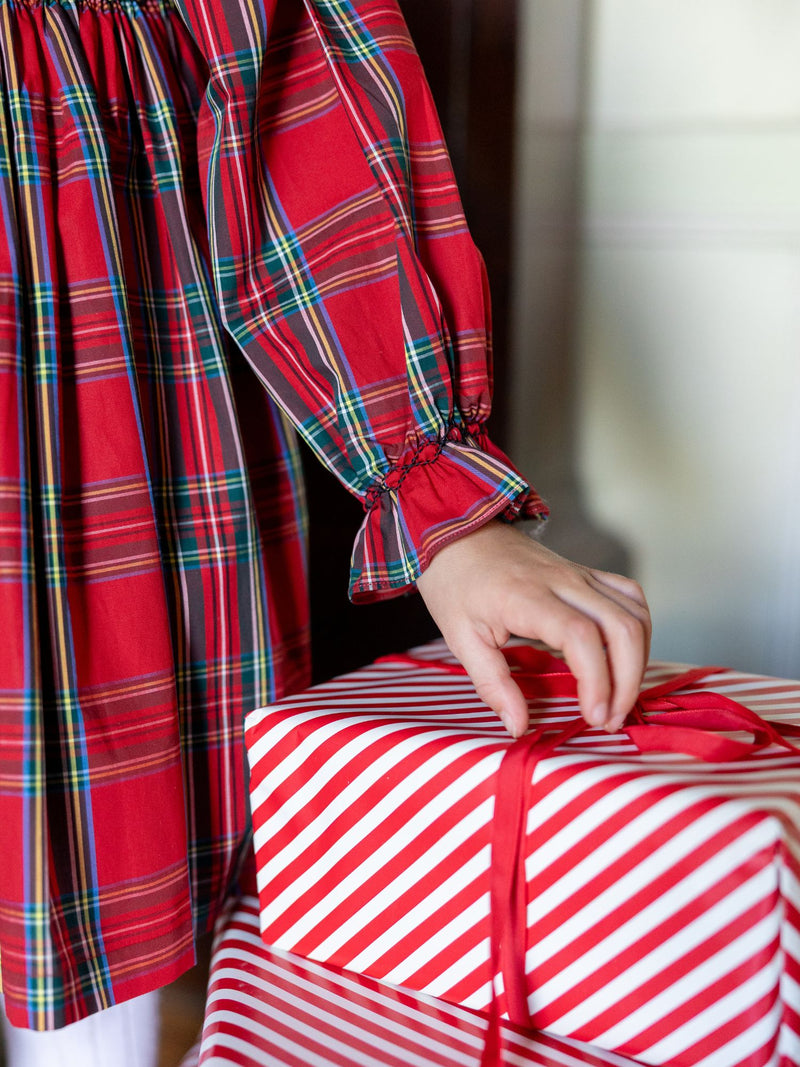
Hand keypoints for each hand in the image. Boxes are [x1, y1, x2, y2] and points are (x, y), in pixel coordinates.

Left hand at [415, 521, 651, 736]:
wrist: (455, 533)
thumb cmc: (456, 584)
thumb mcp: (460, 638)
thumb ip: (492, 684)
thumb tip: (518, 726)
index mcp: (527, 597)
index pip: (581, 636)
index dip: (596, 680)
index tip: (591, 716)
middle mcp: (562, 581)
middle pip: (621, 626)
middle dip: (627, 681)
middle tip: (608, 719)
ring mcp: (579, 574)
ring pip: (635, 613)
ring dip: (638, 660)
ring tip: (618, 698)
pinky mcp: (586, 573)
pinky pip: (629, 596)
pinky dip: (638, 629)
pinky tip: (625, 657)